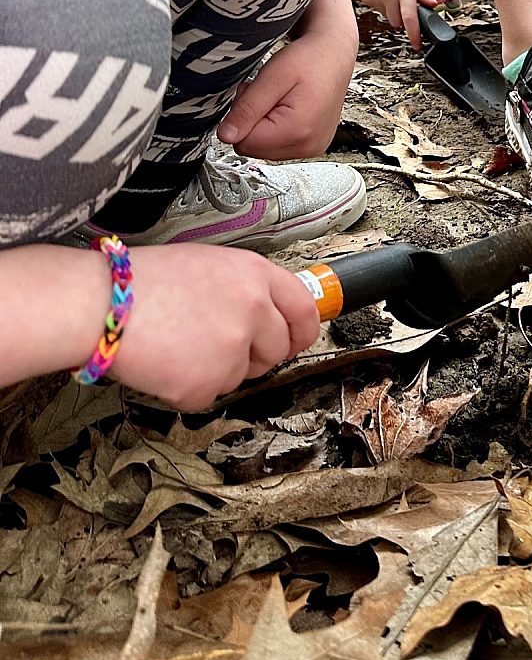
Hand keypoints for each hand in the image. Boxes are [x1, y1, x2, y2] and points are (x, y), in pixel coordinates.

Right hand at [108, 244, 319, 410]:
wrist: (100, 304)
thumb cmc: (143, 281)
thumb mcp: (208, 264)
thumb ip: (245, 287)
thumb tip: (267, 311)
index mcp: (254, 275)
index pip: (304, 309)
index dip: (302, 330)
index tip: (295, 339)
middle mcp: (252, 311)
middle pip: (277, 350)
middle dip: (254, 354)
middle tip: (215, 345)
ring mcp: (232, 349)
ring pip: (243, 375)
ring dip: (218, 370)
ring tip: (181, 344)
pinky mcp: (207, 383)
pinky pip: (209, 395)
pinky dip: (188, 387)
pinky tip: (166, 362)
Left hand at [218, 26, 355, 159]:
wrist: (334, 54)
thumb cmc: (309, 59)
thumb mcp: (272, 77)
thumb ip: (247, 108)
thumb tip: (226, 136)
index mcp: (298, 131)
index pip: (244, 142)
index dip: (241, 117)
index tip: (255, 94)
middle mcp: (308, 145)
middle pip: (253, 148)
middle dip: (251, 122)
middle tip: (266, 95)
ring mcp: (312, 148)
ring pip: (264, 148)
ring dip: (263, 125)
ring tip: (278, 99)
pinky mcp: (313, 145)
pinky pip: (279, 146)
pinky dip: (276, 129)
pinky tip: (286, 108)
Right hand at [343, 0, 434, 49]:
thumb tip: (432, 4)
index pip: (410, 18)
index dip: (415, 35)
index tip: (418, 44)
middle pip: (398, 22)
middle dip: (403, 17)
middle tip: (404, 2)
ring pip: (387, 16)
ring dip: (392, 10)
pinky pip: (377, 9)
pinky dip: (382, 3)